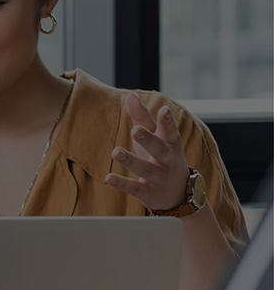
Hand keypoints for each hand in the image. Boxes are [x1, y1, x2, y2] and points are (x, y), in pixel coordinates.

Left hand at [104, 93, 190, 209]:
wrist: (180, 194)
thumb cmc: (162, 156)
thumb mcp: (155, 136)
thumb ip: (142, 117)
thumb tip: (131, 95)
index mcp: (171, 144)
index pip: (170, 131)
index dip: (167, 121)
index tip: (164, 110)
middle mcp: (168, 160)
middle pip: (159, 149)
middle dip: (149, 139)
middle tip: (136, 130)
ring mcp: (160, 177)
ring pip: (146, 169)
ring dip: (131, 160)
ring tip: (115, 152)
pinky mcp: (149, 193)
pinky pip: (135, 188)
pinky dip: (123, 183)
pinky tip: (109, 178)